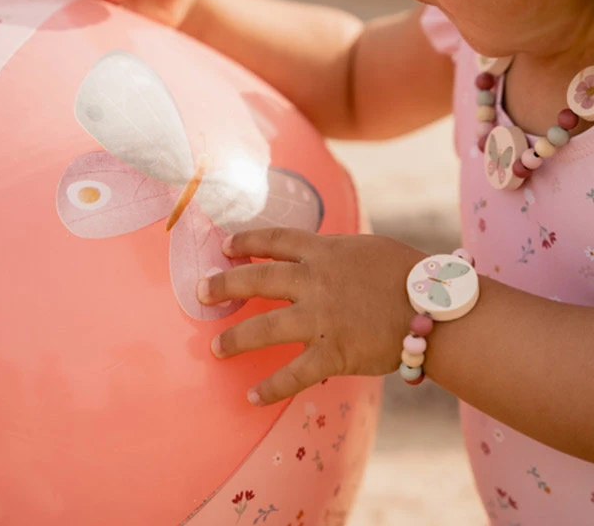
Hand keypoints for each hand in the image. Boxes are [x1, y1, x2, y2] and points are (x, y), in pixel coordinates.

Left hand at [198, 229, 423, 405]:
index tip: (225, 245)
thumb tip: (313, 253)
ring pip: (264, 328)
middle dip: (224, 284)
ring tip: (216, 347)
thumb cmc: (407, 272)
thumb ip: (334, 251)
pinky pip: (294, 374)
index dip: (246, 241)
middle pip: (257, 279)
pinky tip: (252, 397)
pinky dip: (271, 387)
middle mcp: (315, 281)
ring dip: (235, 339)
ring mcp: (321, 318)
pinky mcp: (333, 352)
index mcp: (324, 251)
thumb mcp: (366, 248)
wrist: (436, 306)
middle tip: (202, 291)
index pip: (275, 240)